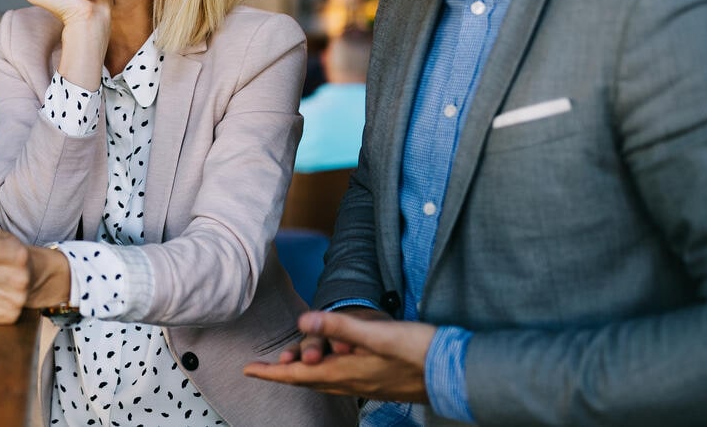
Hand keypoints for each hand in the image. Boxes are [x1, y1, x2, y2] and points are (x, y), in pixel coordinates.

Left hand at [242, 311, 435, 402]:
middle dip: (284, 374)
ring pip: (327, 381)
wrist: (458, 373)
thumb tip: (304, 321)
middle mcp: (354, 384)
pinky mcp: (382, 381)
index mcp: (347, 373)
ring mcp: (369, 385)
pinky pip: (345, 380)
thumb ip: (340, 326)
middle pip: (309, 381)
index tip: (248, 370)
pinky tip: (336, 366)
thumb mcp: (377, 334)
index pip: (299, 375)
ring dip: (306, 373)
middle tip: (264, 367)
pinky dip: (329, 372)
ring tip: (292, 364)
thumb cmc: (419, 352)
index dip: (271, 372)